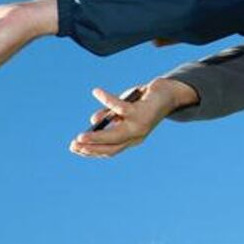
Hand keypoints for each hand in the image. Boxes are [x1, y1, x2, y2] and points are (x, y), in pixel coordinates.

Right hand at [69, 78, 199, 157]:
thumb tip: (93, 120)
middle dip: (91, 149)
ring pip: (115, 136)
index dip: (92, 151)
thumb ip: (109, 116)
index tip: (75, 149)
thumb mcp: (123, 110)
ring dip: (97, 138)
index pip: (110, 150)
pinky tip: (97, 91)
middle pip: (111, 148)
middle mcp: (136, 136)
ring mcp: (140, 125)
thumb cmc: (143, 101)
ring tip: (80, 137)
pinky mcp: (141, 111)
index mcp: (131, 138)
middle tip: (74, 145)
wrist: (169, 93)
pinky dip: (107, 99)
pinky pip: (120, 107)